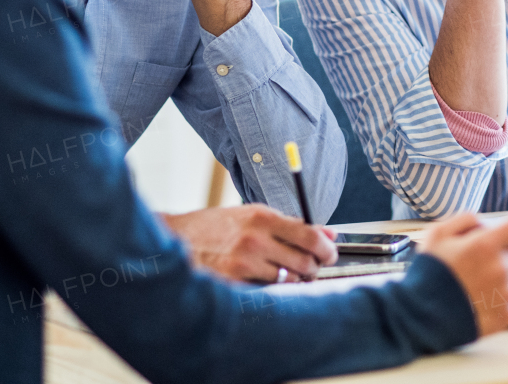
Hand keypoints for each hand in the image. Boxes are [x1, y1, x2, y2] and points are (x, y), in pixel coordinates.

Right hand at [160, 204, 336, 282]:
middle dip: (314, 267)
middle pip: (304, 262)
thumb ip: (292, 224)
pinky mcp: (233, 282)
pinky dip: (273, 289)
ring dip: (295, 280)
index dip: (326, 248)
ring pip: (289, 281)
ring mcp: (243, 263)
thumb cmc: (219, 226)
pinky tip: (265, 281)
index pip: (309, 235)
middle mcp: (255, 240)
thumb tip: (329, 234)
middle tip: (312, 267)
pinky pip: (267, 292)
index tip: (330, 253)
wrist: (177, 239)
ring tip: (287, 274)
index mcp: (263, 217)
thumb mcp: (254, 215)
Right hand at [419, 214, 507, 335]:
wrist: (421, 316)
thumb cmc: (428, 274)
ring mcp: (505, 293)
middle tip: (490, 258)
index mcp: (485, 245)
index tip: (506, 234)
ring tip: (491, 278)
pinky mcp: (505, 315)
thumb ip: (465, 220)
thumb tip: (484, 223)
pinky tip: (495, 294)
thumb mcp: (437, 234)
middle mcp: (500, 268)